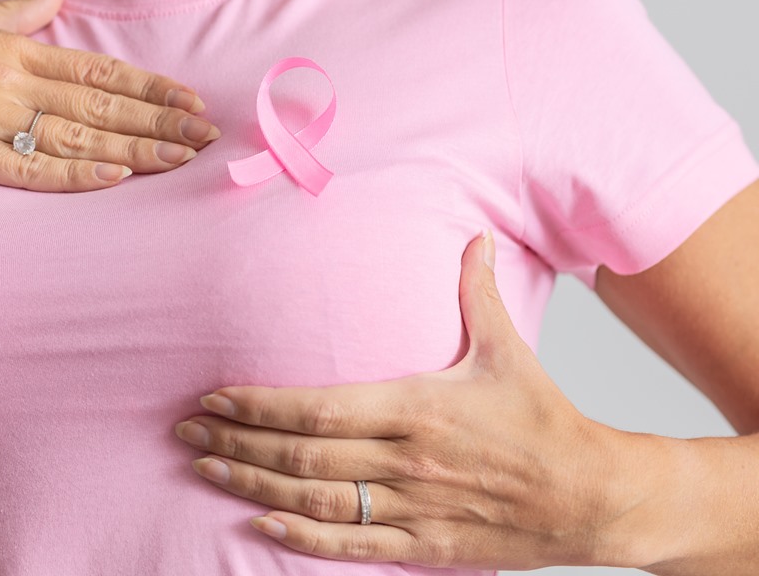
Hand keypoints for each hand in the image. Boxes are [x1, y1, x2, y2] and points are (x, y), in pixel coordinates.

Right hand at [0, 0, 220, 190]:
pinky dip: (74, 173)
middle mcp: (9, 79)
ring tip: (180, 159)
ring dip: (133, 148)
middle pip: (100, 104)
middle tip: (207, 136)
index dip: (149, 86)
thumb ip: (16, 11)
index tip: (189, 99)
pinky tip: (114, 178)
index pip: (98, 70)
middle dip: (159, 121)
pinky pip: (28, 167)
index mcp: (12, 49)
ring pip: (76, 136)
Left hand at [173, 230, 625, 568]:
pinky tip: (261, 524)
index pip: (320, 407)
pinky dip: (301, 539)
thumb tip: (475, 236)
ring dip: (253, 486)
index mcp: (419, 406)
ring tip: (205, 470)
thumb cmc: (544, 420)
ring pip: (316, 501)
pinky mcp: (426, 544)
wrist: (595, 495)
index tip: (215, 397)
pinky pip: (352, 547)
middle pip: (303, 454)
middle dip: (236, 443)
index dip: (260, 404)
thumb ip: (479, 292)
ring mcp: (414, 505)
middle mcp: (408, 458)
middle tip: (185, 431)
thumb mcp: (507, 350)